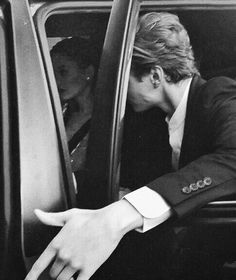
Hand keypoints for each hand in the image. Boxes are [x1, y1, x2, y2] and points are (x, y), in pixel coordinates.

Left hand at [25, 200, 141, 279]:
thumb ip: (51, 218)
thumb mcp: (69, 215)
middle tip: (65, 263)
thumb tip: (38, 214)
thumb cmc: (91, 218)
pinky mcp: (88, 269)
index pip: (39, 264)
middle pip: (53, 273)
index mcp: (57, 243)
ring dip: (66, 277)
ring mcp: (76, 264)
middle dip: (57, 270)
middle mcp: (64, 255)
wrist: (109, 223)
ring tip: (73, 268)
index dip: (32, 276)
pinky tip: (77, 278)